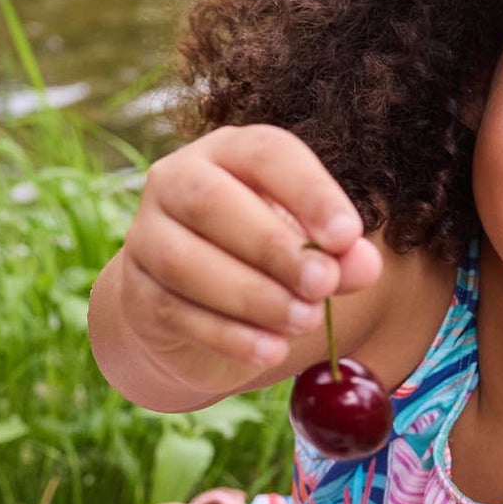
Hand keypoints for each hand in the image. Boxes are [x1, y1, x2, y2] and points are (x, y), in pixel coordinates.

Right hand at [106, 124, 381, 397]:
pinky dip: (229, 336)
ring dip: (252, 296)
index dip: (308, 191)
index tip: (347, 236)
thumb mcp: (306, 253)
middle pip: (211, 202)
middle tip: (324, 284)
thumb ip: (337, 257)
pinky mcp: (137, 293)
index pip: (265, 152)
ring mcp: (146, 237)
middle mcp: (176, 182)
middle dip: (274, 247)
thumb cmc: (262, 264)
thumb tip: (365, 264)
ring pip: (185, 261)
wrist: (193, 312)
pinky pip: (177, 312)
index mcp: (228, 153)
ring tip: (303, 321)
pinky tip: (271, 351)